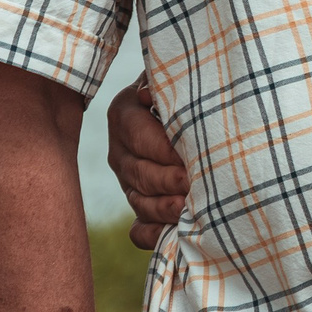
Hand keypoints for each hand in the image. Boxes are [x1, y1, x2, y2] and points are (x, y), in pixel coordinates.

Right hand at [106, 76, 188, 249]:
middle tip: (192, 184)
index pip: (140, 136)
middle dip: (168, 180)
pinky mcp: (138, 203)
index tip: (190, 156)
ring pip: (139, 201)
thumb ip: (161, 83)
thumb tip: (146, 94)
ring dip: (163, 209)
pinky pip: (138, 229)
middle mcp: (120, 150)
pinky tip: (174, 234)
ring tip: (187, 209)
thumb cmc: (181, 86)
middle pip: (139, 172)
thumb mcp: (171, 77)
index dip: (165, 148)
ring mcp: (126, 181)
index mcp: (123, 115)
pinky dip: (154, 234)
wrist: (176, 105)